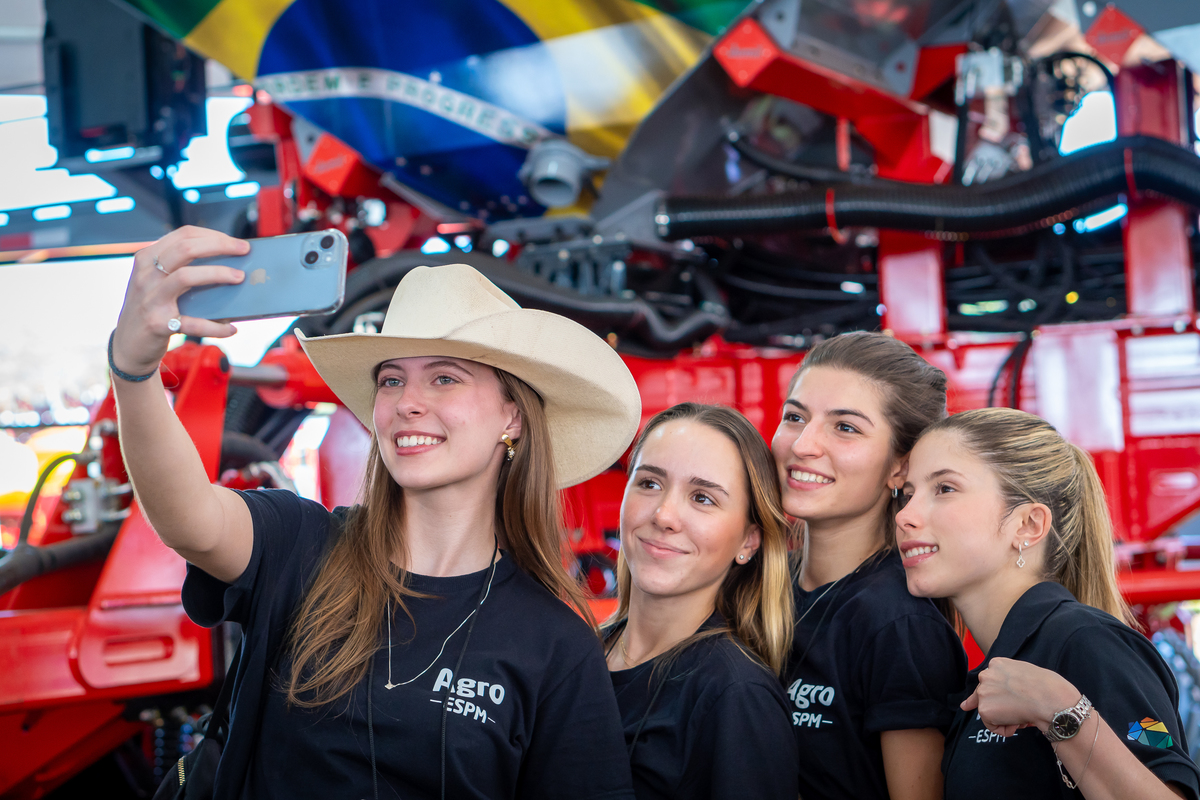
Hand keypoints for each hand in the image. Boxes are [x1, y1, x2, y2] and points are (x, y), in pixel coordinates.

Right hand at [112, 226, 248, 374]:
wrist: (129, 345)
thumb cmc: (151, 308)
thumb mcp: (156, 282)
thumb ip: (180, 268)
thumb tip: (229, 264)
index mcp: (147, 258)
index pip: (183, 235)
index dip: (213, 236)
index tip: (236, 243)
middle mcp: (146, 275)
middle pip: (186, 249)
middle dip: (220, 246)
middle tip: (244, 250)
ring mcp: (150, 298)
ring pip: (186, 276)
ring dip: (217, 274)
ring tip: (239, 278)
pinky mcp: (158, 324)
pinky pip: (193, 322)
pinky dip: (215, 326)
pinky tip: (231, 328)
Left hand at [960, 657, 1080, 737]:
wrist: (1050, 700)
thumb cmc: (1049, 687)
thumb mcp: (1026, 672)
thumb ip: (1013, 678)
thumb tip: (1011, 690)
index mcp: (997, 664)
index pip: (989, 681)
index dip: (997, 694)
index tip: (993, 702)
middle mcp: (986, 675)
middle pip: (984, 695)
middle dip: (998, 706)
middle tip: (1017, 710)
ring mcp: (983, 692)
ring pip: (989, 710)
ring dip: (1004, 717)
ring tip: (1022, 715)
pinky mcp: (984, 709)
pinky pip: (992, 726)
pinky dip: (1005, 729)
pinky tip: (1019, 723)